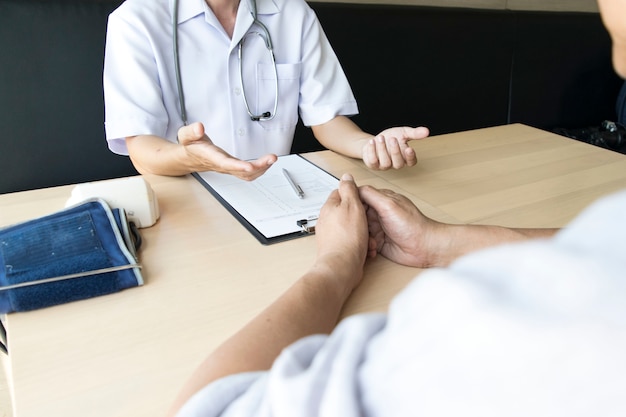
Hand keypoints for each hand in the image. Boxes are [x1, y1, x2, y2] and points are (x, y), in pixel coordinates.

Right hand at [178, 122, 277, 180]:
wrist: (189, 158)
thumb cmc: (191, 146)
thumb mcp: (186, 135)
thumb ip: (192, 131)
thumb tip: (199, 127)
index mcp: (211, 158)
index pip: (225, 164)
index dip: (238, 166)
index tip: (249, 166)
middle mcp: (222, 166)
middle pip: (241, 172)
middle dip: (258, 167)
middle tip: (271, 158)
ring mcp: (229, 169)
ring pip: (247, 175)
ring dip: (262, 169)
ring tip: (272, 159)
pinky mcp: (234, 168)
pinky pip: (248, 174)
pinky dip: (260, 169)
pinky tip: (267, 162)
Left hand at [314, 173, 368, 293]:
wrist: (342, 266)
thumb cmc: (347, 238)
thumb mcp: (352, 206)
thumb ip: (349, 190)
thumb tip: (346, 177)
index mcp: (329, 207)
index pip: (341, 193)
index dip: (355, 196)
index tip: (365, 201)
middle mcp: (327, 220)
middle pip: (348, 212)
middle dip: (362, 218)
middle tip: (368, 223)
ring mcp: (331, 235)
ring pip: (352, 228)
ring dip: (364, 233)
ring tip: (369, 239)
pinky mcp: (337, 248)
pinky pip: (352, 242)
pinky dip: (361, 244)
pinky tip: (367, 249)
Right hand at [358, 185, 447, 267]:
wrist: (424, 248)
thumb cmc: (413, 226)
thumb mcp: (388, 205)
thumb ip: (370, 194)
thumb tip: (353, 185)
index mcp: (381, 200)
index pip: (359, 196)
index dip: (351, 203)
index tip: (344, 208)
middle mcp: (378, 213)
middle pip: (356, 215)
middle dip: (355, 223)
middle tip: (356, 228)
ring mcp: (378, 228)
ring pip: (359, 230)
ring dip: (360, 236)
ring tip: (369, 240)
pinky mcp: (378, 242)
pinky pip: (364, 242)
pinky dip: (366, 246)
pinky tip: (373, 248)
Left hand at [362, 126, 429, 169]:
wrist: (373, 141)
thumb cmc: (389, 138)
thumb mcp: (402, 133)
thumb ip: (414, 133)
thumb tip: (427, 131)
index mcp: (405, 157)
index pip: (412, 162)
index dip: (411, 157)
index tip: (409, 148)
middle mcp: (395, 164)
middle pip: (398, 164)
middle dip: (395, 151)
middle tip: (393, 139)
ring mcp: (384, 166)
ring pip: (385, 163)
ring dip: (383, 149)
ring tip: (381, 138)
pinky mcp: (373, 165)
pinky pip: (373, 161)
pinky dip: (372, 151)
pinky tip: (372, 141)